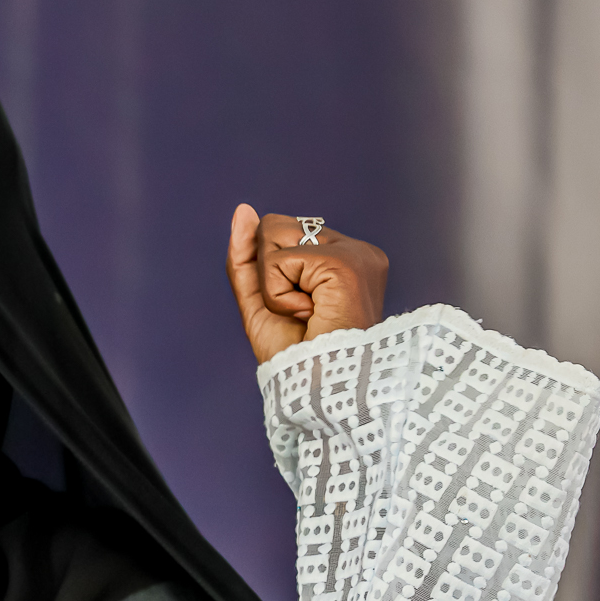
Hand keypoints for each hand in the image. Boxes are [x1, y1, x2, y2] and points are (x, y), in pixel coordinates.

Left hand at [225, 204, 388, 364]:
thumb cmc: (295, 354)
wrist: (319, 389)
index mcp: (346, 256)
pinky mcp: (345, 263)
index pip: (279, 232)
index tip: (303, 310)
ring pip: (272, 236)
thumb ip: (248, 256)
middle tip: (302, 312)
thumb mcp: (261, 300)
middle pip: (273, 226)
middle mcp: (356, 249)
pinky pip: (278, 261)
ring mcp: (354, 253)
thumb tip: (243, 210)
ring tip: (306, 313)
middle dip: (269, 275)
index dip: (270, 275)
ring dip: (273, 286)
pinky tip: (309, 314)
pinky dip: (278, 295)